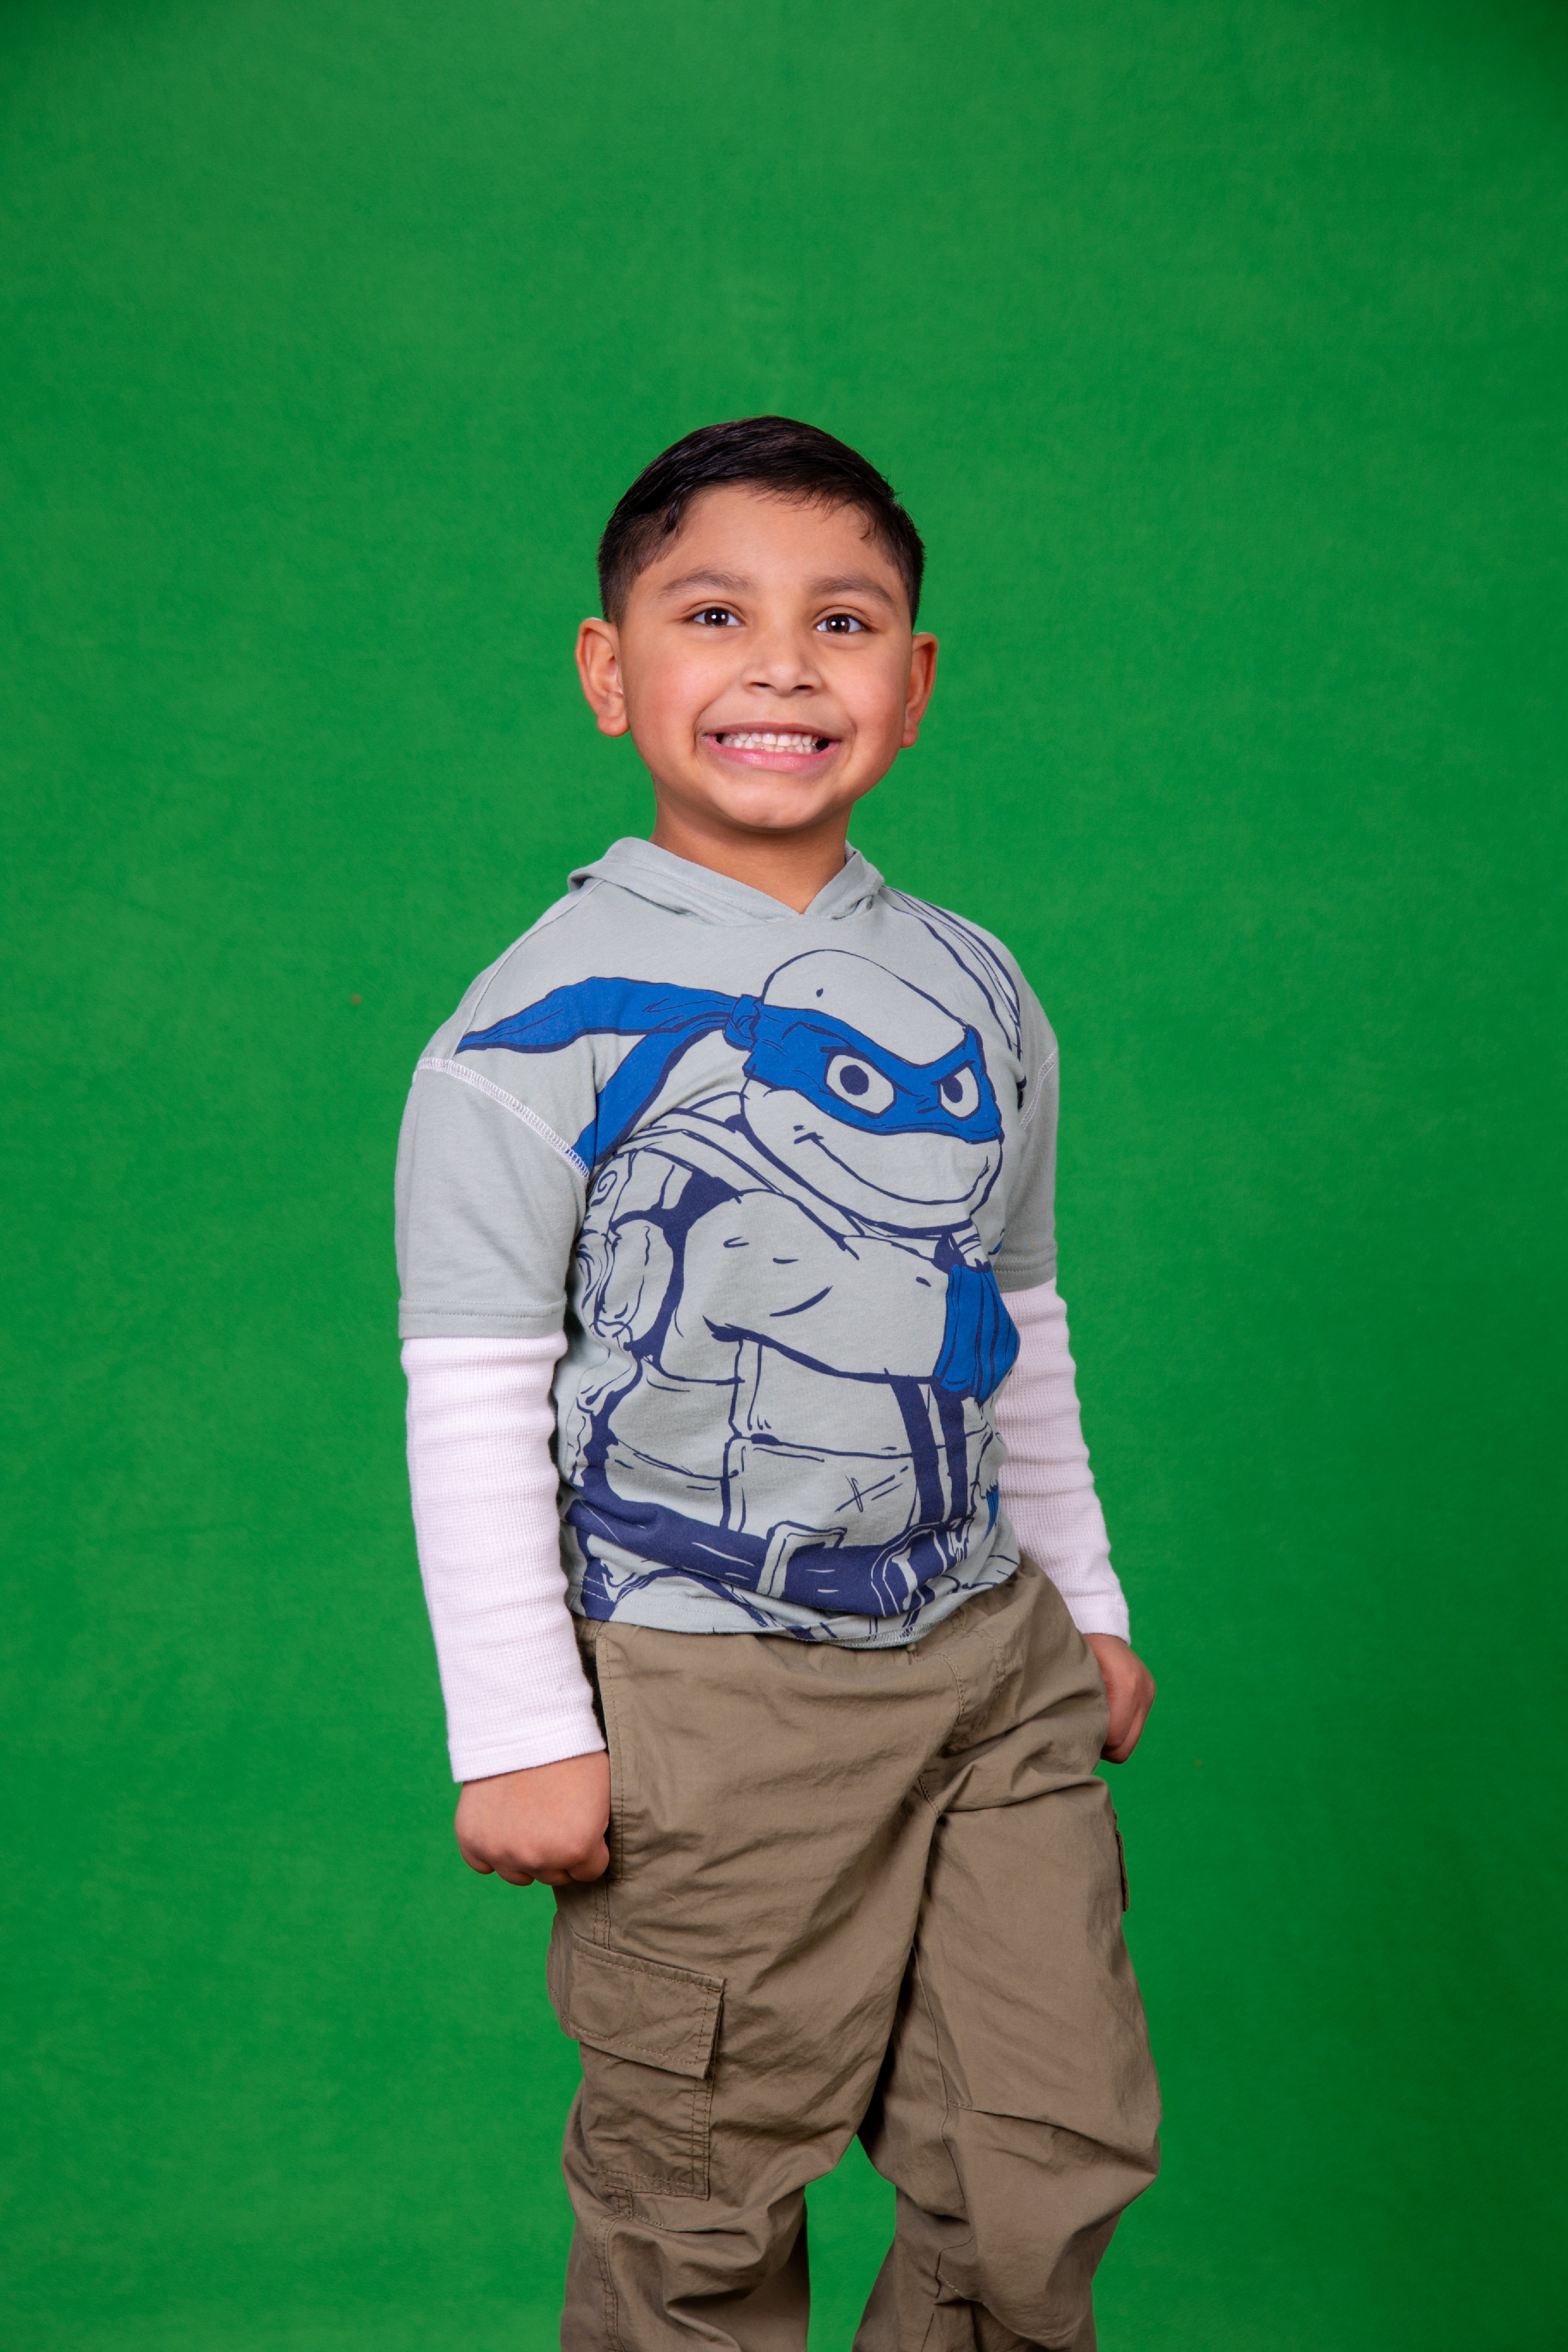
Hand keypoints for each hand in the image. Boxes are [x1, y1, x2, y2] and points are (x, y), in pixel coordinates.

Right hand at [454, 1751, 610, 1886]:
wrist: (527, 1719)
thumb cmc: (572, 1751)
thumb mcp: (603, 1795)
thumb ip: (595, 1835)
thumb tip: (591, 1858)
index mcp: (577, 1847)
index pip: (588, 1872)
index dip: (588, 1845)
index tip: (581, 1821)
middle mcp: (538, 1857)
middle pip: (554, 1875)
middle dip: (557, 1850)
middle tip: (553, 1813)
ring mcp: (501, 1851)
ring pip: (518, 1874)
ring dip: (524, 1853)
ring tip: (528, 1815)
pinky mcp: (471, 1840)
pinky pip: (482, 1863)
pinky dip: (491, 1847)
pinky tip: (502, 1821)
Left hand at [1084, 1635, 1155, 1763]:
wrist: (1099, 1625)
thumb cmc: (1079, 1651)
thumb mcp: (1074, 1675)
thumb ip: (1079, 1706)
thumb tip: (1074, 1741)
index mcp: (1127, 1684)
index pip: (1114, 1737)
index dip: (1094, 1742)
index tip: (1076, 1734)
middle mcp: (1143, 1691)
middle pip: (1125, 1746)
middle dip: (1103, 1747)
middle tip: (1082, 1734)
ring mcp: (1149, 1694)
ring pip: (1130, 1741)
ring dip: (1111, 1740)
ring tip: (1092, 1725)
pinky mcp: (1149, 1695)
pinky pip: (1134, 1728)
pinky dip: (1119, 1729)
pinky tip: (1103, 1717)